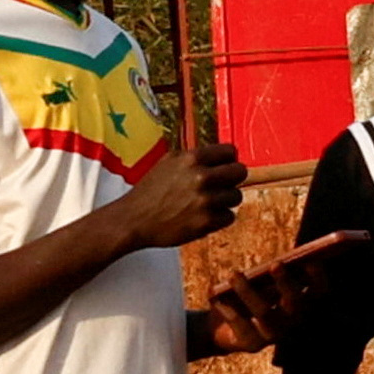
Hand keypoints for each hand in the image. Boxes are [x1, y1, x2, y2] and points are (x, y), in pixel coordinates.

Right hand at [112, 134, 248, 253]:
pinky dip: (219, 218)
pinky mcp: (206, 222)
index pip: (230, 151)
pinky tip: (204, 216)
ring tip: (208, 203)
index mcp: (192, 159)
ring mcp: (205, 201)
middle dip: (232, 178)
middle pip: (240, 172)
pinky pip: (229, 216)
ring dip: (225, 200)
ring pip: (236, 196)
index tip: (224, 166)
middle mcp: (201, 177)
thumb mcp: (168, 162)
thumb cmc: (150, 192)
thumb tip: (220, 155)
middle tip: (222, 185)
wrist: (134, 220)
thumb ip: (194, 157)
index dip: (228, 159)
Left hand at [183, 232, 358, 361]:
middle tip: (275, 264)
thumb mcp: (260, 283)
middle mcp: (292, 322)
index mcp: (300, 304)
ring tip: (234, 274)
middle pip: (294, 303)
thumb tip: (273, 262)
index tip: (310, 260)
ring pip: (264, 313)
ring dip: (249, 292)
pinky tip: (217, 299)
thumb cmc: (246, 298)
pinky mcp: (252, 345)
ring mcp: (273, 335)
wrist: (221, 328)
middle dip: (285, 283)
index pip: (319, 292)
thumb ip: (269, 275)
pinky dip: (229, 310)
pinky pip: (241, 326)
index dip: (318, 277)